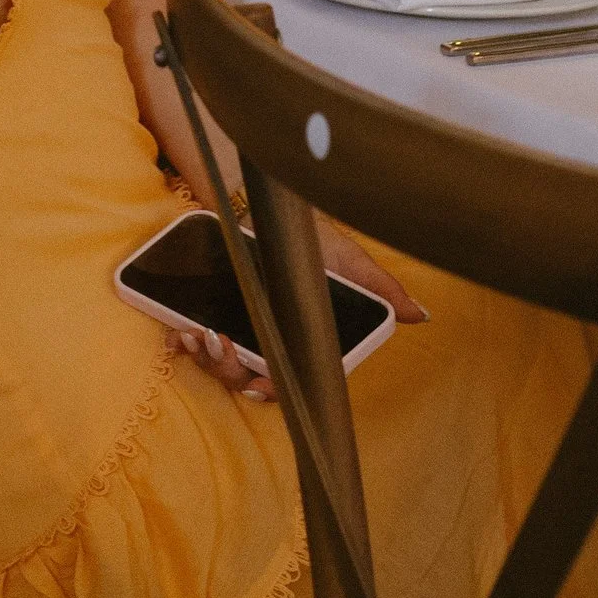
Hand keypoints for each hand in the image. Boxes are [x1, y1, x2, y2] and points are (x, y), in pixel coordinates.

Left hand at [170, 221, 425, 403]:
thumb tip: (418, 315)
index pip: (291, 381)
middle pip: (249, 378)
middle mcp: (272, 343)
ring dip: (205, 357)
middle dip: (230, 370)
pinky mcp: (214, 313)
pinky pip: (193, 342)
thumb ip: (383, 291)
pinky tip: (179, 334)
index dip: (275, 389)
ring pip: (220, 364)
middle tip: (217, 343)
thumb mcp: (352, 261)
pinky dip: (183, 344)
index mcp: (305, 342)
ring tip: (196, 334)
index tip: (259, 383)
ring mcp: (241, 330)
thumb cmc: (317, 239)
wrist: (275, 209)